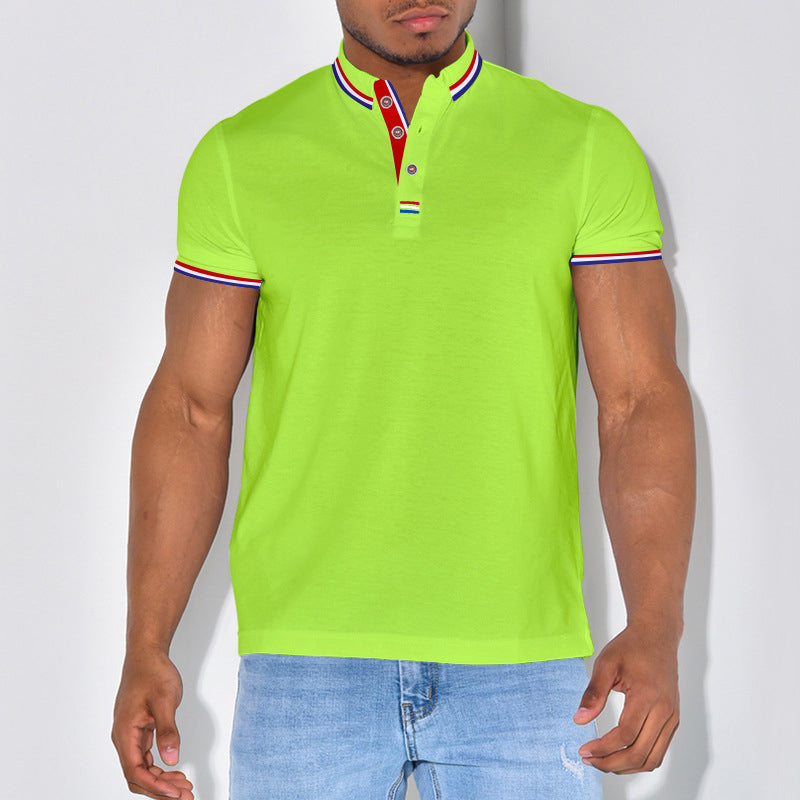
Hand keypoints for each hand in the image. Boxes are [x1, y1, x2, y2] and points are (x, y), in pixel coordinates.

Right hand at [111, 649, 194, 798]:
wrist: (147, 655)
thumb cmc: (152, 672)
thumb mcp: (164, 700)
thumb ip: (168, 730)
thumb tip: (171, 758)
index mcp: (125, 733)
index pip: (136, 772)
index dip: (156, 786)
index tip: (176, 793)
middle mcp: (124, 738)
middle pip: (138, 776)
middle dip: (160, 789)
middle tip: (185, 795)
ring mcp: (131, 735)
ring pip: (142, 768)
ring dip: (162, 780)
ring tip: (184, 786)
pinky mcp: (139, 731)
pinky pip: (146, 757)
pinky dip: (160, 767)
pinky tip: (175, 771)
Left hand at [573, 622, 679, 773]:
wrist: (657, 637)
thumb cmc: (631, 647)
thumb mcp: (606, 663)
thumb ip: (593, 693)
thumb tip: (579, 720)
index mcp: (648, 695)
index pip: (626, 734)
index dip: (603, 748)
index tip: (584, 749)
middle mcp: (665, 710)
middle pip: (640, 753)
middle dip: (612, 763)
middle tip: (589, 760)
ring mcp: (672, 717)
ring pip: (652, 758)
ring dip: (626, 766)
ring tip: (602, 762)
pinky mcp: (673, 720)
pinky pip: (659, 750)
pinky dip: (639, 759)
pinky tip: (619, 755)